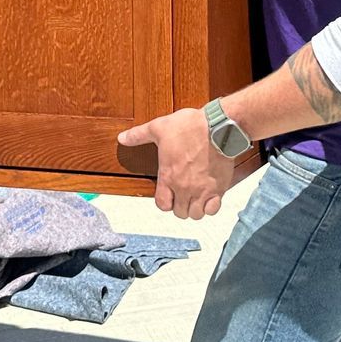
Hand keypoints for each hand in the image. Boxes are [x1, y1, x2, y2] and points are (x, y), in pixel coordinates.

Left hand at [118, 107, 237, 219]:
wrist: (217, 127)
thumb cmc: (189, 127)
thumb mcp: (158, 128)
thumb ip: (138, 135)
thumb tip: (122, 138)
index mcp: (168, 176)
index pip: (162, 204)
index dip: (165, 201)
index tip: (168, 194)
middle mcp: (184, 187)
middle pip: (180, 212)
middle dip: (180, 205)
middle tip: (183, 194)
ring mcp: (202, 190)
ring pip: (196, 214)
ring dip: (195, 208)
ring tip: (195, 197)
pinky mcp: (218, 188)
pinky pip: (213, 209)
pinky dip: (211, 206)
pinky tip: (209, 196)